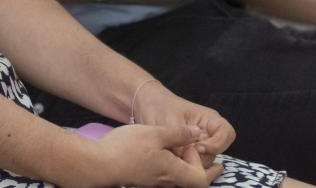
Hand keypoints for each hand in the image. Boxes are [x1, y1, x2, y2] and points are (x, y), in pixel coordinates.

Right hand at [86, 123, 218, 187]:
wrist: (98, 163)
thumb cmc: (128, 149)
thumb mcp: (156, 133)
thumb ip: (179, 134)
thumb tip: (197, 133)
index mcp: (173, 172)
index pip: (201, 180)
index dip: (205, 166)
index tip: (197, 147)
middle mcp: (166, 182)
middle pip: (191, 182)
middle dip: (205, 172)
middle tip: (217, 165)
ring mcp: (153, 182)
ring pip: (178, 179)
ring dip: (189, 169)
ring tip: (193, 156)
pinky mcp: (143, 178)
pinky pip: (166, 176)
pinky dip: (174, 168)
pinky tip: (169, 156)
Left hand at [131, 80, 235, 166]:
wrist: (146, 106)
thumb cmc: (160, 107)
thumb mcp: (169, 122)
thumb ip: (180, 139)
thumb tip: (186, 158)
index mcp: (208, 119)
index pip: (227, 133)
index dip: (217, 144)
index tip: (198, 148)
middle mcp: (208, 132)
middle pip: (216, 152)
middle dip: (200, 156)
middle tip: (180, 154)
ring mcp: (200, 144)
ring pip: (205, 161)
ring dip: (191, 162)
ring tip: (173, 154)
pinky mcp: (190, 153)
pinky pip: (194, 164)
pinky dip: (184, 164)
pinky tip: (172, 158)